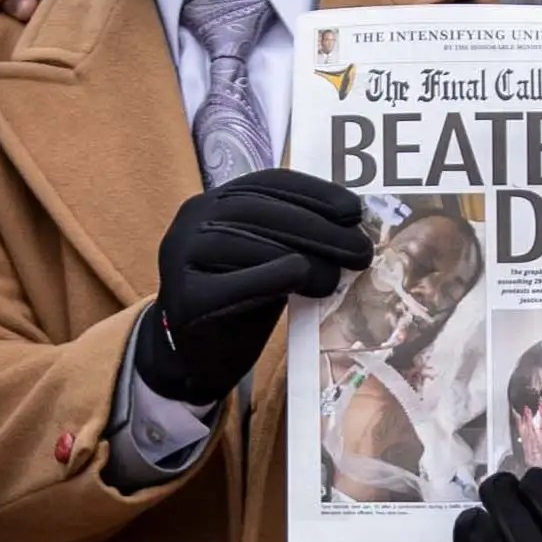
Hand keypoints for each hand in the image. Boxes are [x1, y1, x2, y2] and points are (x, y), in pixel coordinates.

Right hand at [140, 170, 372, 409]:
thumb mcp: (267, 259)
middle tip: (360, 250)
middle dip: (319, 229)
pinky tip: (302, 277)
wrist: (195, 357)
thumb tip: (351, 230)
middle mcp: (192, 218)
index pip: (269, 183)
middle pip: (262, 211)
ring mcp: (181, 256)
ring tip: (337, 276)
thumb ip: (292, 238)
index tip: (354, 211)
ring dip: (304, 256)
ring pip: (249, 244)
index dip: (315, 193)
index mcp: (214, 200)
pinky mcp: (185, 298)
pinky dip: (274, 276)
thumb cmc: (239, 302)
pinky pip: (235, 283)